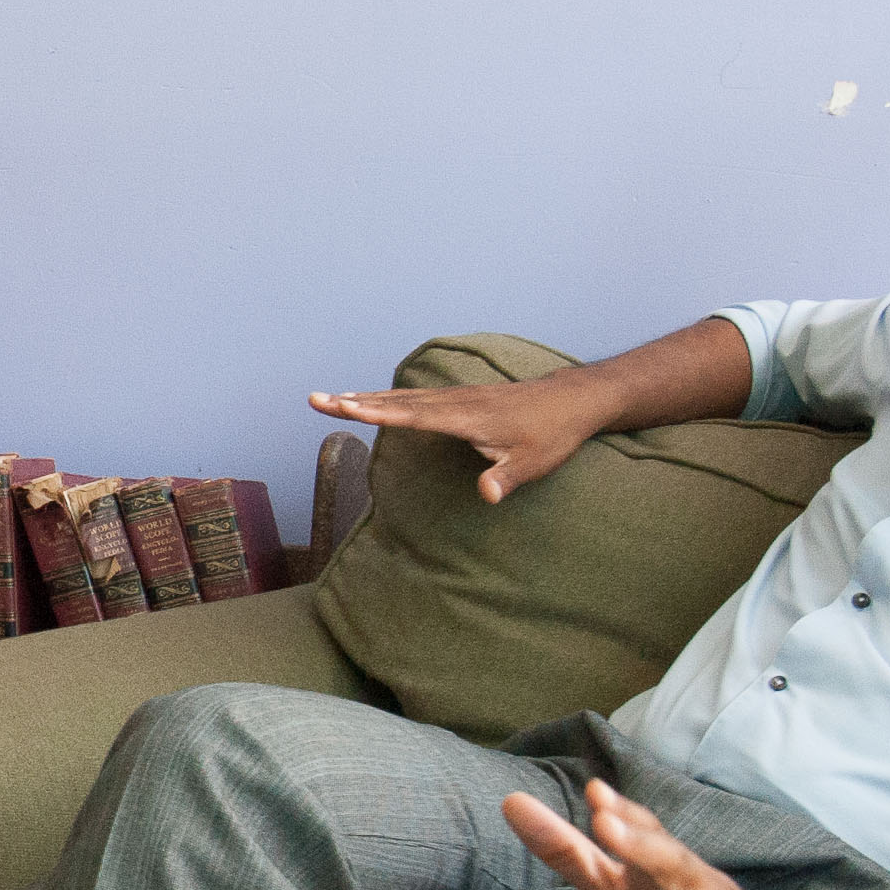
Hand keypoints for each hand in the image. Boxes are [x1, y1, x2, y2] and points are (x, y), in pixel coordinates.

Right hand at [309, 375, 604, 503]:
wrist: (574, 400)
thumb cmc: (553, 433)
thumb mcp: (534, 463)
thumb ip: (507, 478)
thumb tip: (486, 495)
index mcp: (467, 417)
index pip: (412, 413)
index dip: (374, 411)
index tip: (341, 404)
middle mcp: (456, 401)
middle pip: (396, 399)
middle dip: (353, 400)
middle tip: (315, 398)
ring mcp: (459, 396)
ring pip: (403, 394)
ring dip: (366, 396)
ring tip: (333, 398)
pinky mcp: (463, 397)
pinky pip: (417, 395)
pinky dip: (390, 396)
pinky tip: (378, 398)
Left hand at [501, 779, 874, 889]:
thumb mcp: (622, 889)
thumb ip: (570, 851)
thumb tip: (510, 801)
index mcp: (667, 868)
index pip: (647, 831)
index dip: (623, 813)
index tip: (593, 791)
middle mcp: (698, 888)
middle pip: (672, 859)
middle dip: (641, 842)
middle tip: (605, 824)